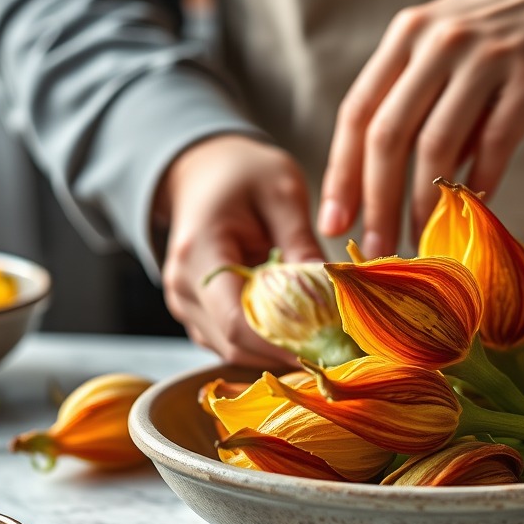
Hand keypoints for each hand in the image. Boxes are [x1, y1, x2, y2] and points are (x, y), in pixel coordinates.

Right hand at [156, 135, 323, 367]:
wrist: (205, 172)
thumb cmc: (244, 174)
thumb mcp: (283, 192)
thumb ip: (302, 243)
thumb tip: (332, 293)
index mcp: (200, 252)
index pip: (237, 321)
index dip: (284, 344)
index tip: (330, 347)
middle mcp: (183, 287)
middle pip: (236, 345)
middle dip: (289, 351)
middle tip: (340, 348)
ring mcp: (185, 304)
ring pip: (234, 352)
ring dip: (279, 351)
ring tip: (325, 340)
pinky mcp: (197, 314)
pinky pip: (232, 343)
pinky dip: (267, 344)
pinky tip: (300, 331)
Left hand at [317, 0, 523, 256]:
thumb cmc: (518, 26)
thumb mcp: (456, 46)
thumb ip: (425, 102)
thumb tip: (399, 178)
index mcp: (409, 34)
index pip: (358, 112)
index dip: (341, 173)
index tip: (333, 222)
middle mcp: (439, 40)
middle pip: (388, 134)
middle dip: (375, 200)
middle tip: (373, 249)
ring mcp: (486, 56)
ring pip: (436, 143)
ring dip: (422, 203)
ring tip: (418, 242)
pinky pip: (496, 141)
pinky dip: (480, 182)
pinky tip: (473, 210)